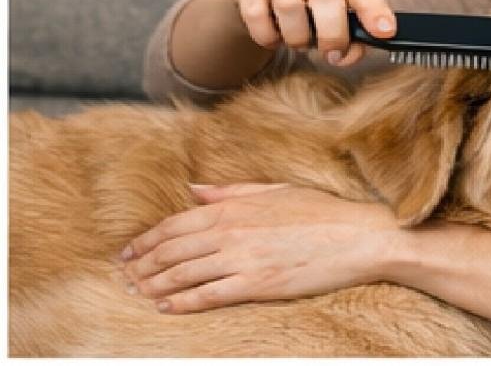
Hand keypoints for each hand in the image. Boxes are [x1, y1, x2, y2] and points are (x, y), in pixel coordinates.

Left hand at [121, 183, 402, 313]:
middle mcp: (232, 231)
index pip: (175, 224)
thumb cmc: (322, 212)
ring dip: (154, 286)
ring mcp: (243, 258)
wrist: (359, 237)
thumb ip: (231, 191)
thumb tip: (194, 190)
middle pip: (171, 251)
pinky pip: (208, 295)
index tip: (129, 253)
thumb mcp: (276, 191)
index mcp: (235, 206)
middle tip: (125, 277)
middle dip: (142, 266)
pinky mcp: (258, 284)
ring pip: (183, 274)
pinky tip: (167, 307)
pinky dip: (182, 302)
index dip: (146, 241)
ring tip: (137, 293)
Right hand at [233, 0, 394, 67]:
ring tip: (299, 43)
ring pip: (289, 7)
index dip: (375, 11)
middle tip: (332, 55)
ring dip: (297, 37)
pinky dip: (267, 35)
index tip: (385, 32)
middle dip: (332, 35)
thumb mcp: (340, 24)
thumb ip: (354, 40)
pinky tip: (274, 37)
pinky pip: (256, 14)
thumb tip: (348, 55)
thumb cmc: (314, 14)